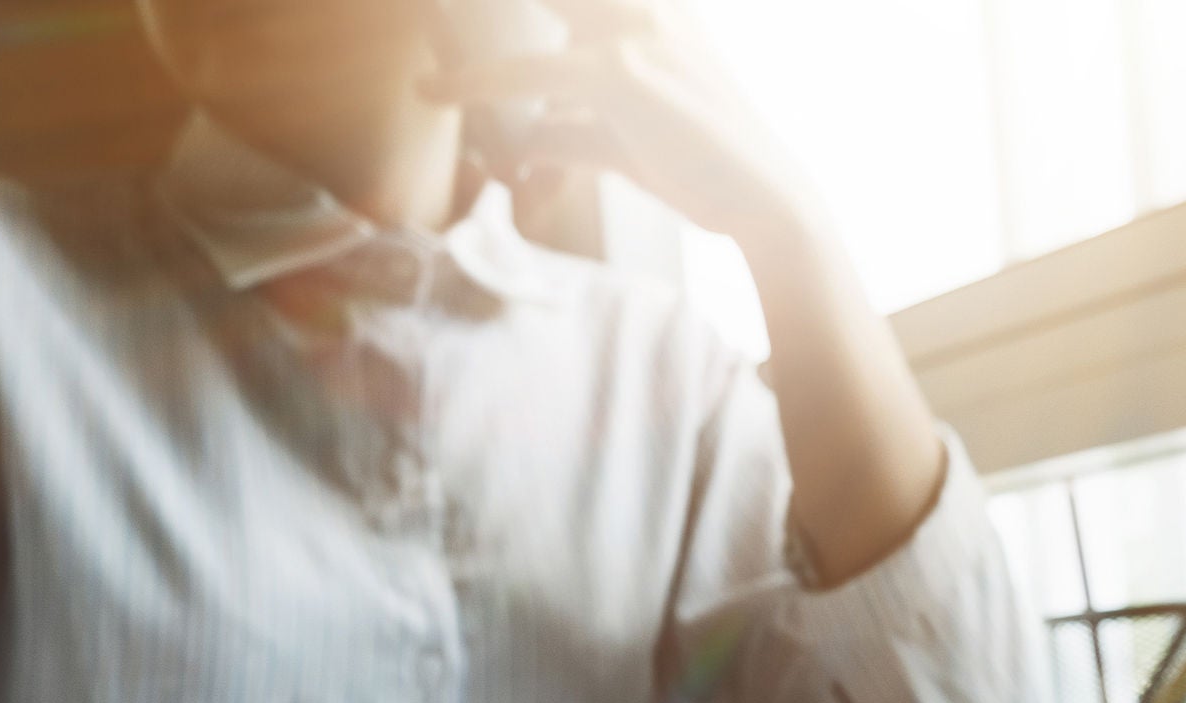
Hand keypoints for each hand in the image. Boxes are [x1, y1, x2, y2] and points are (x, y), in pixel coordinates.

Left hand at [421, 0, 806, 245]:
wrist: (763, 199)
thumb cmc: (701, 169)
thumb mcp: (626, 140)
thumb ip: (572, 128)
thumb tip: (525, 141)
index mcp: (651, 10)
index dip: (515, 3)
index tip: (457, 7)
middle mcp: (644, 7)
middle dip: (481, 2)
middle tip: (431, 7)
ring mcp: (632, 34)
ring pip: (531, 10)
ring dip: (467, 22)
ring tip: (422, 30)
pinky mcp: (618, 75)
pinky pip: (527, 74)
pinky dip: (472, 82)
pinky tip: (429, 90)